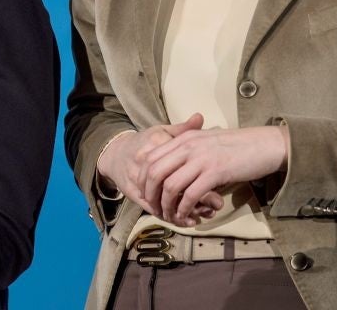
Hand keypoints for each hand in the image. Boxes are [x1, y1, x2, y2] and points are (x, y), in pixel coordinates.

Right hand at [96, 113, 222, 219]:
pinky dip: (171, 217)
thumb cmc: (144, 142)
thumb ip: (183, 129)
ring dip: (186, 211)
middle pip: (177, 186)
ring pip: (166, 201)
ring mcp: (139, 180)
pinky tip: (185, 220)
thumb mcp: (162, 131)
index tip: (220, 183)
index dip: (204, 178)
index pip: (185, 164)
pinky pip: (154, 208)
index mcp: (157, 144)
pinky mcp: (134, 193)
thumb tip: (200, 117)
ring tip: (203, 215)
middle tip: (216, 206)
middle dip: (199, 200)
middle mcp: (147, 163)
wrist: (115, 154)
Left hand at [141, 125, 289, 225]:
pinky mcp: (215, 172)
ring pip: (170, 185)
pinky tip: (187, 216)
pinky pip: (191, 194)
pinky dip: (184, 208)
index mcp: (184, 138)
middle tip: (154, 208)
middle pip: (155, 172)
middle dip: (150, 194)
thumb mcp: (207, 141)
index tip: (146, 193)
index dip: (143, 178)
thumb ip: (189, 150)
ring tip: (170, 216)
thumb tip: (174, 168)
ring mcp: (201, 158)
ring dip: (167, 205)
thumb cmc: (237, 146)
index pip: (151, 157)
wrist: (264, 144)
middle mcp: (188, 146)